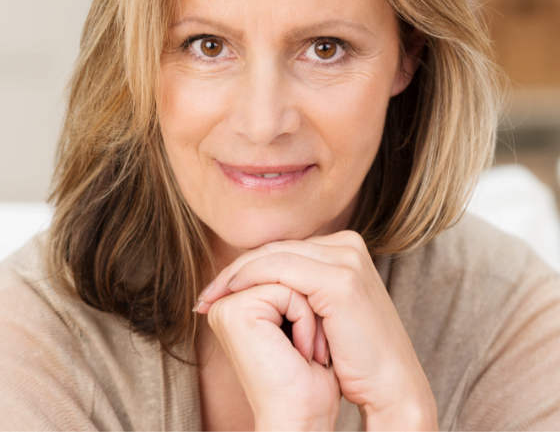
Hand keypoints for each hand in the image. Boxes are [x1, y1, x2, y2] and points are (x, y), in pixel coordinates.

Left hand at [195, 231, 437, 430]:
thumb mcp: (325, 314)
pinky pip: (280, 269)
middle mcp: (348, 245)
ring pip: (274, 255)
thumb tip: (262, 285)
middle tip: (206, 294)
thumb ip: (303, 289)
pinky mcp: (341, 279)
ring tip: (211, 297)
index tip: (217, 290)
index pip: (285, 248)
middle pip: (277, 248)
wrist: (392, 388)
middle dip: (237, 270)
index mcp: (346, 248)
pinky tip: (230, 295)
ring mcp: (347, 258)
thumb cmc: (355, 358)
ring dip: (237, 275)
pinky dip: (250, 279)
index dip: (249, 266)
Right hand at [199, 281, 340, 429]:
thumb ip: (295, 286)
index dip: (308, 296)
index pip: (283, 267)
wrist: (306, 419)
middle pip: (284, 267)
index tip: (309, 343)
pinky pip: (287, 291)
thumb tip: (306, 256)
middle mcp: (228, 300)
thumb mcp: (303, 321)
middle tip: (311, 350)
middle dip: (307, 305)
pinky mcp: (236, 311)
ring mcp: (228, 304)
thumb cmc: (310, 378)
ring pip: (287, 275)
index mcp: (238, 301)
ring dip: (309, 314)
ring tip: (309, 352)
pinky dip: (306, 321)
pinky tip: (303, 354)